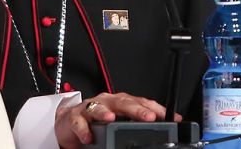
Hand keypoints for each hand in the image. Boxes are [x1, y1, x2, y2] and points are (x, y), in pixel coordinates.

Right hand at [54, 92, 180, 148]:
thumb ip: (135, 124)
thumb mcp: (119, 123)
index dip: (156, 109)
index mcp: (121, 103)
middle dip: (137, 110)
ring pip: (98, 108)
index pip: (141, 102)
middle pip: (123, 102)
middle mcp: (107, 102)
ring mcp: (90, 108)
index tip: (170, 117)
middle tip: (148, 117)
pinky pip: (79, 122)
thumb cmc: (97, 121)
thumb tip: (161, 130)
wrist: (70, 122)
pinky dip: (83, 130)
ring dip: (104, 113)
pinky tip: (88, 137)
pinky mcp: (75, 118)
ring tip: (111, 119)